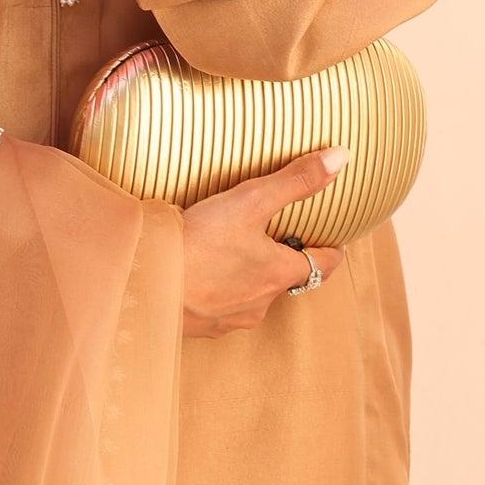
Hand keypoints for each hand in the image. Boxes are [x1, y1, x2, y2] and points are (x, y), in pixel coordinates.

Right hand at [179, 149, 346, 335]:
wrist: (143, 283)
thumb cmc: (198, 244)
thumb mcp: (249, 201)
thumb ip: (294, 181)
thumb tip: (341, 158)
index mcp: (279, 274)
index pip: (323, 265)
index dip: (331, 250)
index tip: (334, 239)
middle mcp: (261, 303)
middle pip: (285, 280)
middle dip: (283, 259)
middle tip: (277, 236)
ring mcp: (230, 318)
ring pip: (252, 295)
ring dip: (249, 276)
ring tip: (233, 251)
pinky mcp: (201, 326)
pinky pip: (220, 307)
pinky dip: (218, 290)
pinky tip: (200, 273)